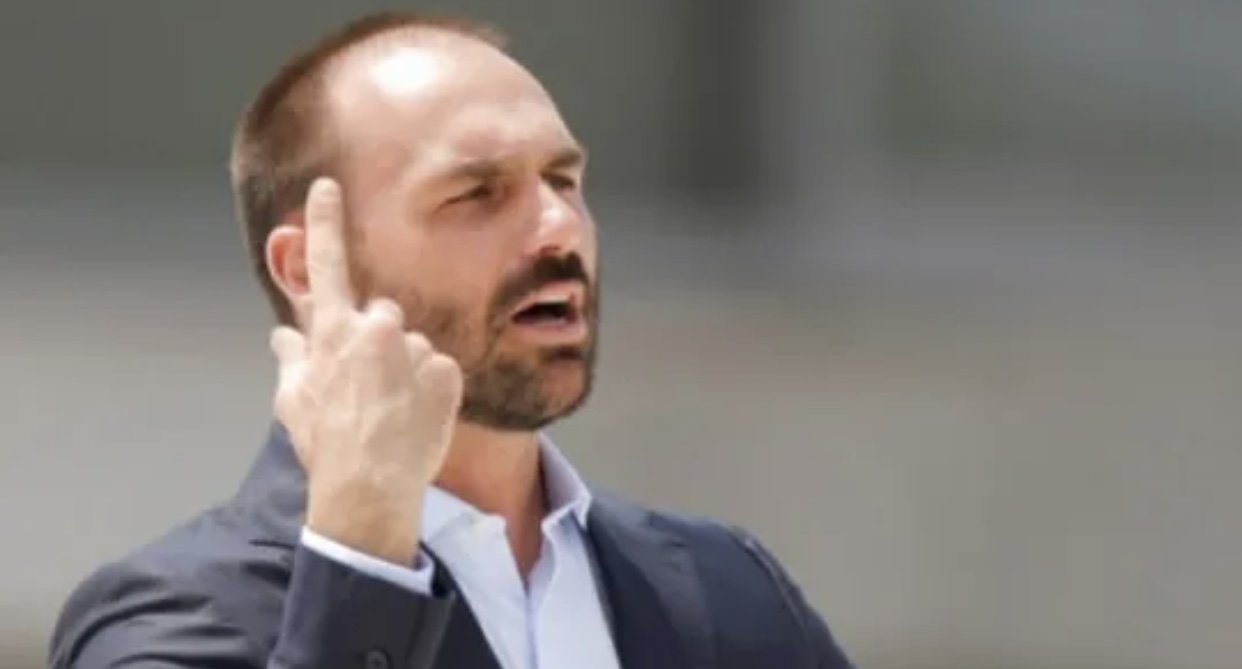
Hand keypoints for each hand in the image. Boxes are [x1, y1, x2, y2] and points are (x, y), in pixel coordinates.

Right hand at [269, 177, 462, 565]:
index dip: (324, 223)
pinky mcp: (448, 372)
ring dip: (406, 369)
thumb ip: (292, 360)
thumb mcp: (294, 401)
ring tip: (393, 411)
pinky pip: (439, 368)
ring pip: (413, 346)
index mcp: (334, 332)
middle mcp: (377, 329)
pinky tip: (416, 416)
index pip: (326, 265)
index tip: (328, 186)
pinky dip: (431, 388)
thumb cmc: (326, 445)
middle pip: (382, 316)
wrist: (370, 487)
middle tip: (370, 388)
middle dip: (378, 341)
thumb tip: (283, 337)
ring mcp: (416, 349)